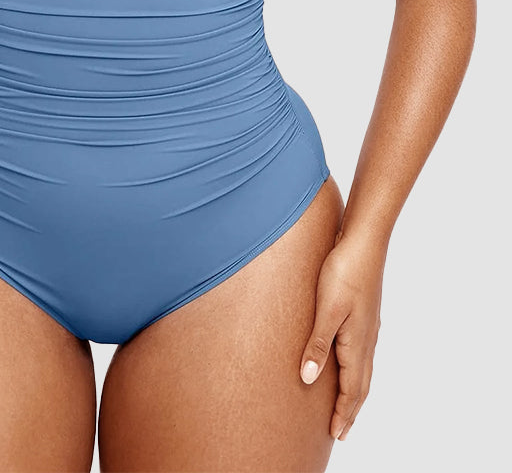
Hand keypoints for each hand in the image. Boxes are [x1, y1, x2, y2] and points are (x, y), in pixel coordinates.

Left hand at [299, 227, 384, 440]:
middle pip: (361, 384)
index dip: (344, 413)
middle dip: (351, 409)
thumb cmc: (343, 272)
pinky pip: (362, 353)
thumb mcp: (325, 309)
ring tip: (346, 405)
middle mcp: (367, 339)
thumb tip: (308, 380)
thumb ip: (317, 344)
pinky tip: (350, 363)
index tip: (336, 435)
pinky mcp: (365, 314)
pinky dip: (357, 370)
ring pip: (364, 369)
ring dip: (355, 391)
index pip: (352, 389)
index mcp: (358, 342)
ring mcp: (368, 326)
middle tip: (341, 431)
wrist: (364, 242)